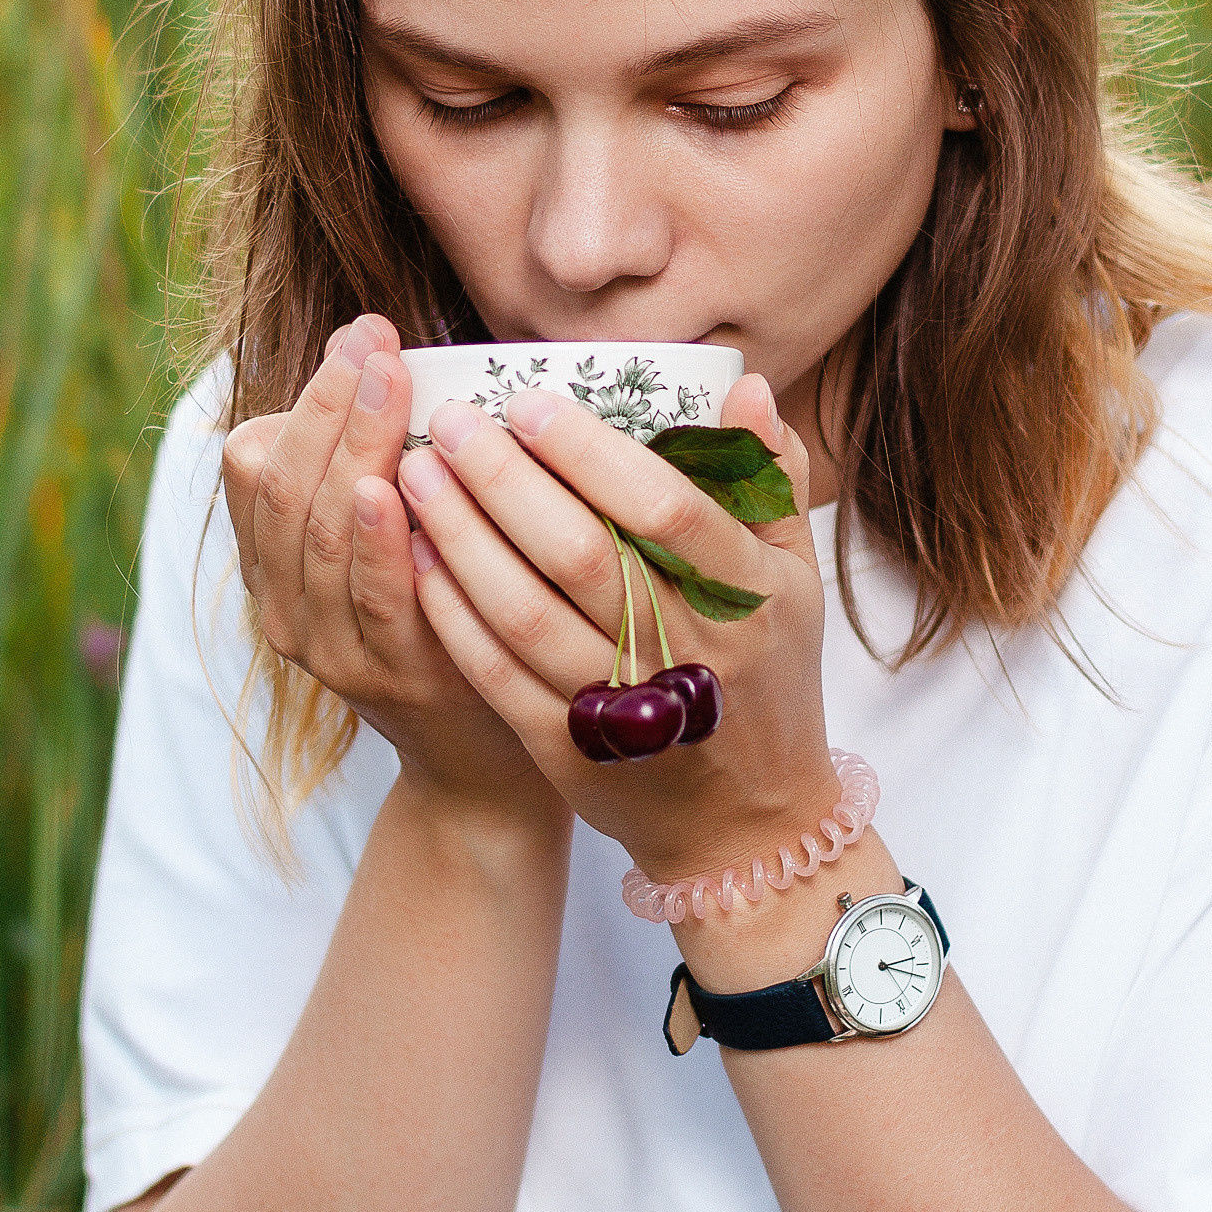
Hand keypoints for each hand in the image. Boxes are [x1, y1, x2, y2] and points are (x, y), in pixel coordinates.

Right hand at [221, 316, 555, 825]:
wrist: (484, 755)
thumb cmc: (451, 615)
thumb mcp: (400, 537)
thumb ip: (382, 462)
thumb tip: (383, 345)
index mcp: (273, 564)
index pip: (256, 464)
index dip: (306, 394)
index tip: (362, 334)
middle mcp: (285, 607)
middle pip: (285, 488)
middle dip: (329, 404)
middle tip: (376, 342)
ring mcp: (329, 648)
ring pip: (318, 533)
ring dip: (350, 448)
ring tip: (380, 384)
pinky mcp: (387, 677)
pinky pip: (370, 597)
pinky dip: (373, 539)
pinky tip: (389, 486)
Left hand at [397, 374, 835, 882]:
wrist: (748, 825)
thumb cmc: (769, 680)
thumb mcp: (796, 581)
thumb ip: (773, 483)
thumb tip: (746, 387)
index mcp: (748, 599)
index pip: (665, 510)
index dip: (590, 454)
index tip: (529, 402)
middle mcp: (688, 653)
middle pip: (580, 554)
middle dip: (503, 479)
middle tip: (451, 423)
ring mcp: (626, 708)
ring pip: (525, 611)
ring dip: (460, 537)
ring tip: (416, 473)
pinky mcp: (571, 750)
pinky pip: (498, 672)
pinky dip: (452, 613)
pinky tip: (416, 558)